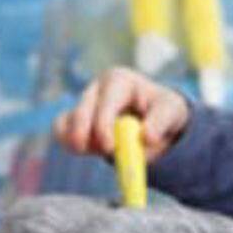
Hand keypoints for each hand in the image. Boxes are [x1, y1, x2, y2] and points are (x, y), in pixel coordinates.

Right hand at [53, 65, 189, 162]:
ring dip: (77, 139)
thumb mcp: (171, 112)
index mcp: (119, 80)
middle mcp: (97, 89)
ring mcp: (84, 104)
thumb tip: (145, 137)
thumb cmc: (164, 111)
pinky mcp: (76, 121)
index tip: (109, 147)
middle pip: (82, 109)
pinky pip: (61, 129)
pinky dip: (67, 142)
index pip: (106, 99)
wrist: (158, 121)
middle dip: (83, 131)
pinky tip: (84, 151)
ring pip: (67, 120)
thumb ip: (159, 123)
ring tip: (97, 151)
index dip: (104, 123)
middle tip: (91, 152)